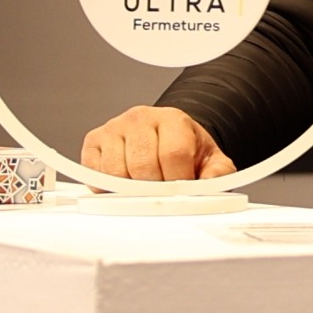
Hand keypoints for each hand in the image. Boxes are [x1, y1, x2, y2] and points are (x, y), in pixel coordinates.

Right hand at [80, 106, 236, 181]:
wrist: (167, 137)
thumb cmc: (186, 150)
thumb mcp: (211, 160)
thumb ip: (218, 174)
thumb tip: (208, 187)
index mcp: (172, 119)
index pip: (173, 154)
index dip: (178, 181)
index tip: (181, 192)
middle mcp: (140, 118)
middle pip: (143, 166)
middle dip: (155, 189)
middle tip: (162, 193)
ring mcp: (114, 128)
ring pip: (117, 173)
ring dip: (131, 190)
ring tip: (144, 187)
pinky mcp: (94, 141)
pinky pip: (95, 174)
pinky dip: (108, 188)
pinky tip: (124, 184)